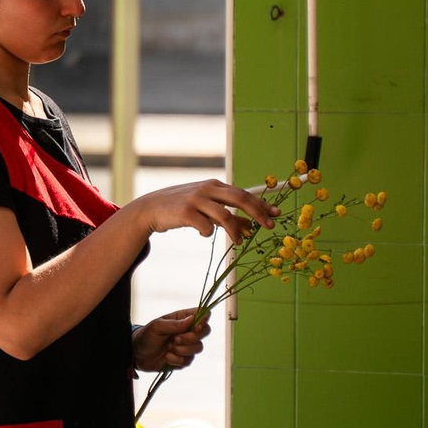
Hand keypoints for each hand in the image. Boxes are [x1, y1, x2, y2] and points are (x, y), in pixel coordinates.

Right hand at [127, 177, 277, 242]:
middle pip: (240, 198)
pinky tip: (203, 233)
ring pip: (225, 215)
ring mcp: (196, 199)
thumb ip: (228, 214)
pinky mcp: (185, 211)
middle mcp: (207, 188)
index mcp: (215, 185)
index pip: (244, 193)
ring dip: (235, 231)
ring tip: (239, 241)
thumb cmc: (181, 207)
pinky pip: (206, 226)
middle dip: (257, 212)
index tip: (276, 214)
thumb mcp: (206, 207)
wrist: (151, 208)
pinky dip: (208, 232)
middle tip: (268, 226)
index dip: (261, 204)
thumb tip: (250, 224)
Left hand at [132, 308, 209, 372]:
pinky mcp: (183, 359)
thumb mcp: (157, 326)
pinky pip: (188, 361)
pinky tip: (167, 357)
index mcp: (182, 318)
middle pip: (205, 332)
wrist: (137, 355)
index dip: (204, 320)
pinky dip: (177, 360)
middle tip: (176, 339)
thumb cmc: (146, 336)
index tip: (195, 327)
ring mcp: (187, 346)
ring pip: (198, 348)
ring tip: (168, 348)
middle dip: (191, 338)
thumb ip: (174, 324)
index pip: (203, 315)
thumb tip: (192, 319)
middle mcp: (187, 331)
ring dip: (182, 350)